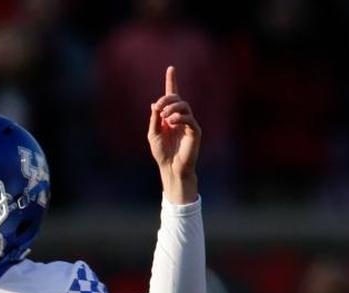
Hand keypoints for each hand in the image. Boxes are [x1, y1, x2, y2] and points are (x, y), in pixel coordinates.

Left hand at [148, 66, 200, 203]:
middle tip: (158, 109)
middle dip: (166, 99)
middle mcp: (180, 117)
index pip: (172, 96)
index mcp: (170, 116)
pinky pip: (189, 118)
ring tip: (164, 117)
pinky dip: (179, 117)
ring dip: (172, 108)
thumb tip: (154, 103)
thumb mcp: (153, 134)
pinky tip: (171, 122)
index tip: (171, 68)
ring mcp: (189, 123)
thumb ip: (154, 119)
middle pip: (177, 98)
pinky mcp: (194, 131)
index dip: (172, 81)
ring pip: (184, 106)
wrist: (170, 167)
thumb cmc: (162, 152)